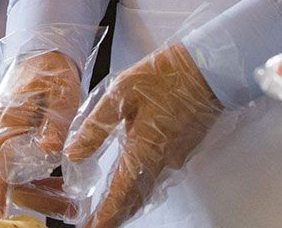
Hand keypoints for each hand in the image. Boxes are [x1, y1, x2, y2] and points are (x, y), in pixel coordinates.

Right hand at [0, 50, 83, 218]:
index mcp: (3, 122)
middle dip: (33, 200)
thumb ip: (55, 125)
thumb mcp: (61, 95)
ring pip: (12, 179)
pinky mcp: (10, 142)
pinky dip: (38, 185)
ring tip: (70, 204)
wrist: (44, 53)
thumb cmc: (51, 71)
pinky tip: (61, 190)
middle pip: (3, 180)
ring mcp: (0, 139)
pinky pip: (18, 172)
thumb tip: (50, 153)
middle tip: (66, 209)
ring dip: (38, 195)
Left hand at [65, 45, 222, 227]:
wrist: (208, 69)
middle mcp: (161, 160)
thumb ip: (96, 125)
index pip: (121, 194)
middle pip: (135, 198)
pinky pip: (157, 175)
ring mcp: (175, 156)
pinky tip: (130, 181)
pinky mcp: (182, 148)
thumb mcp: (121, 93)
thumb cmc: (166, 76)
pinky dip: (140, 185)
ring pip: (147, 188)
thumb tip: (73, 152)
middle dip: (115, 214)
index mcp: (143, 148)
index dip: (105, 216)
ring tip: (108, 210)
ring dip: (127, 202)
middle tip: (97, 223)